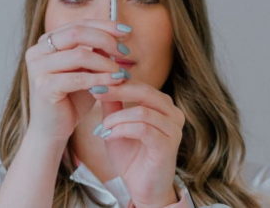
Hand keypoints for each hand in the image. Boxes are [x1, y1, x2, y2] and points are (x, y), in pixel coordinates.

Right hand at [24, 19, 131, 141]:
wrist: (52, 131)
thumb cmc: (71, 99)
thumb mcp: (87, 70)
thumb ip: (97, 52)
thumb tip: (118, 36)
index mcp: (46, 42)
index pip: (78, 24)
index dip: (105, 25)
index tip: (127, 32)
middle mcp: (37, 51)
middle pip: (77, 32)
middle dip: (106, 40)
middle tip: (125, 52)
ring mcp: (37, 68)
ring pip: (79, 54)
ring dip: (106, 63)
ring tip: (122, 73)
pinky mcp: (43, 87)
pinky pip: (78, 78)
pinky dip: (100, 79)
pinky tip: (115, 82)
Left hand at [90, 79, 185, 206]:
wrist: (142, 189)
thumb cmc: (131, 158)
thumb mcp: (117, 126)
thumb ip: (113, 106)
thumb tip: (101, 82)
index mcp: (163, 106)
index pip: (141, 85)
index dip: (118, 82)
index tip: (95, 81)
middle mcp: (173, 114)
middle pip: (145, 91)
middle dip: (118, 91)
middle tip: (96, 92)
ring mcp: (173, 129)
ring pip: (142, 111)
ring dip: (117, 118)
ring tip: (103, 127)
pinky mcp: (168, 145)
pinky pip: (143, 129)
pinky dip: (122, 130)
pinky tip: (109, 136)